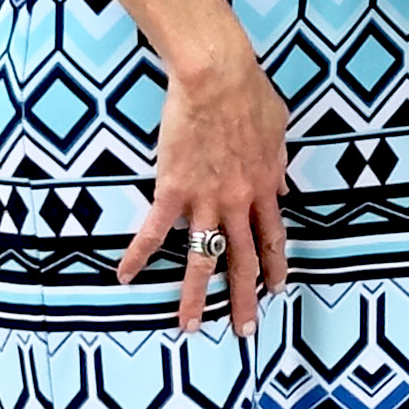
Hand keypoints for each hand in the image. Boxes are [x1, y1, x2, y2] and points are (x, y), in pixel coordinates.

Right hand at [121, 51, 289, 335]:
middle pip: (243, 258)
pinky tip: (124, 276)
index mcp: (266, 185)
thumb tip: (284, 187)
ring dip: (195, 295)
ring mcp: (206, 199)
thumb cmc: (250, 94)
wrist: (218, 78)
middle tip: (244, 330)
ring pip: (203, 257)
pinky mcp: (173, 190)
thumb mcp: (279, 130)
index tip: (277, 289)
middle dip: (244, 297)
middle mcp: (239, 201)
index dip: (275, 265)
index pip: (272, 236)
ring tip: (188, 326)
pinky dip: (138, 254)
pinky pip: (154, 230)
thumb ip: (279, 164)